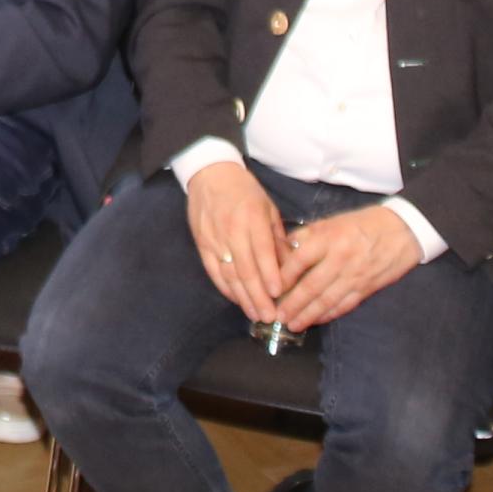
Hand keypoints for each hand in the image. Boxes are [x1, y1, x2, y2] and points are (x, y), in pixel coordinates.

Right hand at [184, 162, 299, 323]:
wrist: (209, 174)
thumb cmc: (245, 191)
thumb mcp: (268, 208)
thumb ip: (278, 238)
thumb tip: (290, 268)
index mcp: (252, 217)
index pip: (261, 251)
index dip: (269, 274)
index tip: (279, 295)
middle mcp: (231, 230)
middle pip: (244, 269)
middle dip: (258, 296)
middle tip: (269, 316)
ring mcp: (214, 239)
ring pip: (228, 275)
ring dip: (243, 298)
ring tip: (256, 315)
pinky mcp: (202, 245)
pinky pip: (214, 272)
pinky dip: (226, 289)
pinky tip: (238, 300)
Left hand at [269, 201, 422, 332]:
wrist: (402, 231)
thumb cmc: (363, 223)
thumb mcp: (332, 221)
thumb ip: (307, 236)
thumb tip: (284, 251)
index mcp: (329, 238)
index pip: (299, 261)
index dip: (283, 277)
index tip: (270, 289)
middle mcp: (340, 259)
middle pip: (311, 286)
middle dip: (292, 304)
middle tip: (277, 316)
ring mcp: (354, 276)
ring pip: (327, 300)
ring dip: (308, 315)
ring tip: (292, 324)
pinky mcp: (366, 288)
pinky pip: (344, 305)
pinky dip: (329, 315)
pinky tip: (317, 320)